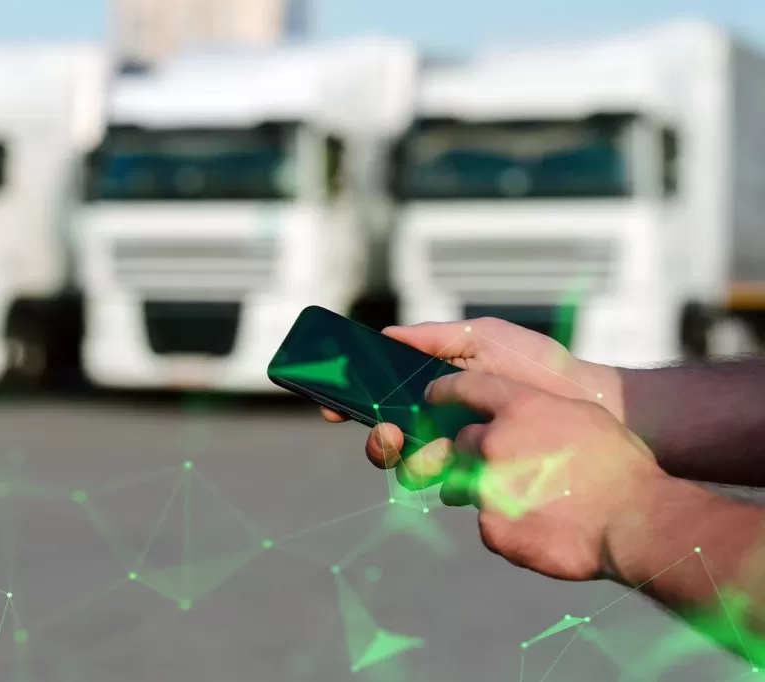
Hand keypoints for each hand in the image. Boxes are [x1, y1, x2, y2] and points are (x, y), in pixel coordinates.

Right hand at [321, 318, 623, 480]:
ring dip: (405, 460)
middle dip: (377, 437)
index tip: (328, 403)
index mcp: (434, 387)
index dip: (350, 400)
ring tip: (427, 451)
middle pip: (387, 435)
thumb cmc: (539, 365)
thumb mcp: (484, 337)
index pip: (381, 395)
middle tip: (387, 432)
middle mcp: (440, 422)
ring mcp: (459, 452)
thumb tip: (386, 336)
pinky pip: (445, 488)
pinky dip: (442, 482)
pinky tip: (454, 472)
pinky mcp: (481, 479)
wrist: (589, 404)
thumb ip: (434, 338)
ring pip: (409, 466)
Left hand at [418, 370, 666, 581]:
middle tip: (507, 468)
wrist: (636, 522)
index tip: (433, 396)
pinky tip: (542, 528)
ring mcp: (487, 487)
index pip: (464, 387)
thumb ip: (539, 413)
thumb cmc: (620, 467)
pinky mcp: (491, 527)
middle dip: (478, 453)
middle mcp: (494, 442)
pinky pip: (487, 523)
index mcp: (519, 407)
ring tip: (530, 501)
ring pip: (468, 484)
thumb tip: (519, 420)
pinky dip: (508, 526)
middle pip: (463, 442)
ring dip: (488, 490)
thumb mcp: (583, 418)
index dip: (445, 391)